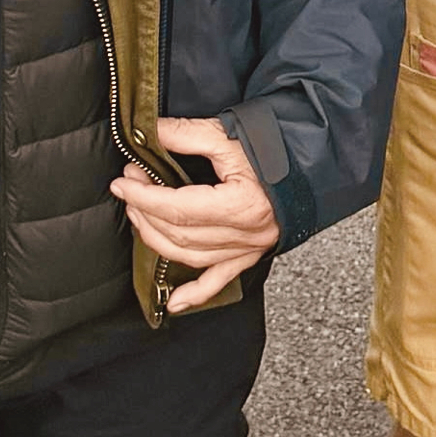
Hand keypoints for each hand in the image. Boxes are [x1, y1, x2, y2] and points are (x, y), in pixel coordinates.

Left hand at [112, 117, 279, 311]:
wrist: (312, 158)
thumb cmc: (277, 145)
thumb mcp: (228, 133)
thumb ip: (185, 134)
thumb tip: (147, 132)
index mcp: (240, 204)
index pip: (178, 208)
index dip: (144, 197)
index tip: (123, 182)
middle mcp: (245, 233)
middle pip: (179, 233)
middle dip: (146, 212)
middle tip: (129, 189)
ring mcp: (248, 248)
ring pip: (191, 257)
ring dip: (157, 241)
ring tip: (139, 217)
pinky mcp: (251, 254)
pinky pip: (220, 281)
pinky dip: (196, 295)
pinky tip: (174, 303)